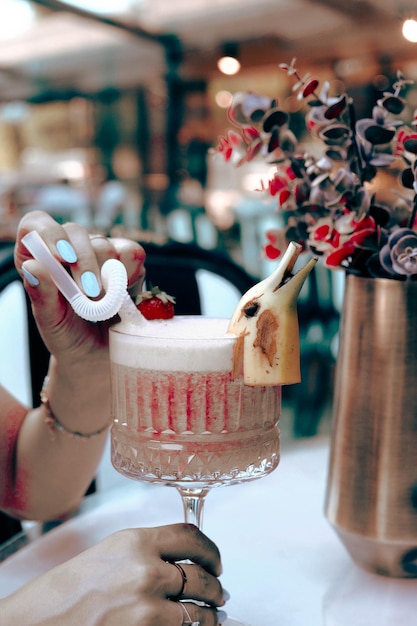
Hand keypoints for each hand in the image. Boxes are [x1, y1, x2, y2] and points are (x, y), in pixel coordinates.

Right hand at [1, 524, 226, 624]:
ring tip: (212, 615)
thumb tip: (184, 559)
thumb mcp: (111, 553)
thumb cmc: (68, 590)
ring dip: (210, 615)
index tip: (216, 561)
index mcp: (136, 542)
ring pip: (200, 611)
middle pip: (202, 576)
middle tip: (219, 592)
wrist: (39, 623)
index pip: (191, 537)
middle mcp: (146, 571)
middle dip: (215, 586)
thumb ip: (148, 551)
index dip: (211, 550)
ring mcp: (148, 609)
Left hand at [14, 210, 145, 365]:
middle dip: (84, 263)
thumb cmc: (68, 336)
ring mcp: (99, 252)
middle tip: (88, 293)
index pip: (36, 226)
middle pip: (75, 232)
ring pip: (105, 244)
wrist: (100, 355)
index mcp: (39, 257)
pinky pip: (132, 253)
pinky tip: (122, 294)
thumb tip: (34, 267)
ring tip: (102, 303)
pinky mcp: (127, 261)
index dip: (48, 233)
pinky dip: (130, 274)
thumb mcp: (50, 321)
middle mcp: (68, 248)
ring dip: (106, 275)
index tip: (61, 257)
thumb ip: (40, 293)